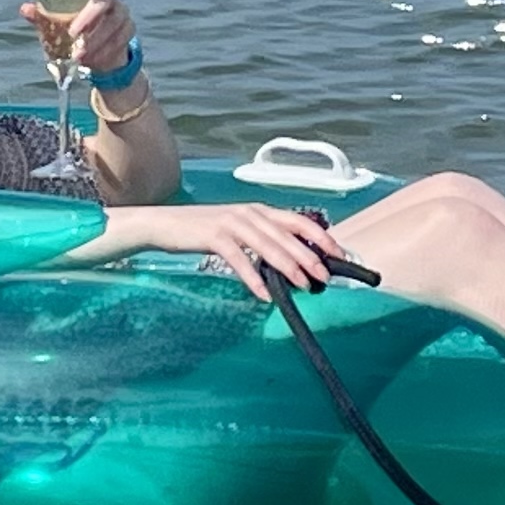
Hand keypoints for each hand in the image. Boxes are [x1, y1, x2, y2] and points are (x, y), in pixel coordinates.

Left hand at [16, 0, 136, 78]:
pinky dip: (103, 51)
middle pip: (104, 1)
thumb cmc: (71, 31)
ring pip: (113, 24)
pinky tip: (91, 59)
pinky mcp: (128, 32)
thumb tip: (25, 8)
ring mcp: (122, 14)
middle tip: (73, 33)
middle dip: (89, 17)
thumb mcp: (54, 25)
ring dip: (95, 40)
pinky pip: (118, 41)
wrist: (95, 55)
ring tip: (78, 54)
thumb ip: (41, 16)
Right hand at [95, 201, 342, 299]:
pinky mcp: (214, 236)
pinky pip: (239, 259)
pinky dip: (253, 277)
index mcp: (259, 210)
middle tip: (326, 277)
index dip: (321, 236)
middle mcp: (250, 213)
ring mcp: (232, 223)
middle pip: (287, 235)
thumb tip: (291, 264)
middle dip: (310, 256)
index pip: (299, 220)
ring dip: (288, 267)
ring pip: (268, 246)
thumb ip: (262, 241)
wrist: (164, 224)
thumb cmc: (203, 231)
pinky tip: (264, 294)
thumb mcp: (238, 230)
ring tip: (304, 286)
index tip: (339, 254)